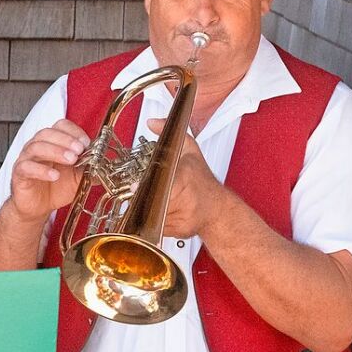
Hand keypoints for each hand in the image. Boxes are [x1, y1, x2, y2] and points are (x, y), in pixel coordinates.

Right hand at [8, 119, 89, 221]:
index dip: (73, 132)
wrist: (39, 207)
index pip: (59, 126)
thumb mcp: (78, 178)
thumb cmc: (56, 188)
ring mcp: (26, 159)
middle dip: (65, 140)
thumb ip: (89, 169)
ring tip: (70, 161)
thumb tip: (107, 164)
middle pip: (46, 133)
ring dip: (55, 151)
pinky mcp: (19, 174)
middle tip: (79, 150)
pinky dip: (41, 170)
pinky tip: (54, 176)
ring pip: (36, 147)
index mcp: (52, 143)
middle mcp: (37, 147)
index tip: (86, 142)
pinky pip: (26, 167)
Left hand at [146, 118, 224, 237]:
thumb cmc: (201, 181)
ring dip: (146, 211)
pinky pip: (157, 227)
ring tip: (153, 204)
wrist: (218, 208)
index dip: (144, 186)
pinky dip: (154, 223)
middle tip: (138, 195)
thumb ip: (170, 134)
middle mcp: (185, 197)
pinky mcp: (181, 229)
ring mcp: (184, 215)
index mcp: (185, 176)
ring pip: (152, 215)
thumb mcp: (189, 150)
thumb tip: (152, 122)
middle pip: (151, 200)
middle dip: (142, 199)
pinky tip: (162, 215)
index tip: (134, 187)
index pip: (159, 182)